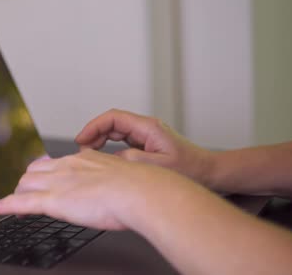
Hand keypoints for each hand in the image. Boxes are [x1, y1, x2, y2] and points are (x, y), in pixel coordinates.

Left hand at [0, 148, 199, 232]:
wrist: (141, 191)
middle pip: (36, 171)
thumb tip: (116, 185)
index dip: (46, 172)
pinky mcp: (54, 200)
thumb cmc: (141, 187)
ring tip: (13, 204)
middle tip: (26, 194)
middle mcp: (68, 167)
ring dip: (19, 194)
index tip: (44, 179)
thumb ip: (113, 178)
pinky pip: (23, 202)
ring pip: (27, 184)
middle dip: (29, 183)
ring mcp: (59, 183)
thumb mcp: (124, 175)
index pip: (56, 162)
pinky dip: (8, 205)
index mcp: (85, 160)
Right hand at [75, 109, 215, 187]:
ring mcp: (146, 136)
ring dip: (100, 141)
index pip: (114, 118)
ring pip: (115, 132)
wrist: (210, 173)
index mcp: (148, 128)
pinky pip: (122, 142)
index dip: (94, 126)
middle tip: (81, 149)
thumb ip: (132, 160)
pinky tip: (104, 160)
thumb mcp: (159, 167)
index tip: (82, 139)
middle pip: (112, 123)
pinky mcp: (147, 145)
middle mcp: (146, 128)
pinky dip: (109, 148)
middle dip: (94, 133)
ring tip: (89, 155)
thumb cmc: (191, 169)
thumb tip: (110, 158)